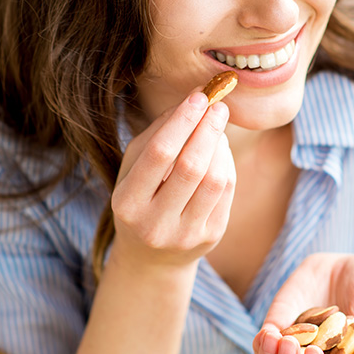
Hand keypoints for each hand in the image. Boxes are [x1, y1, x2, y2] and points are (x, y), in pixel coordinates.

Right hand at [109, 89, 235, 270]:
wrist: (151, 258)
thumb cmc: (140, 199)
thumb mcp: (133, 168)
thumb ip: (157, 133)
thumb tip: (193, 99)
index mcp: (127, 203)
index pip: (159, 154)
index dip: (182, 121)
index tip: (199, 96)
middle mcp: (155, 224)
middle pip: (191, 167)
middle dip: (208, 130)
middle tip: (219, 105)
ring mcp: (185, 234)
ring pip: (215, 179)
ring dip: (220, 146)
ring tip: (216, 128)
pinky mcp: (211, 237)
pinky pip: (226, 191)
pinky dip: (226, 163)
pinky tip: (220, 150)